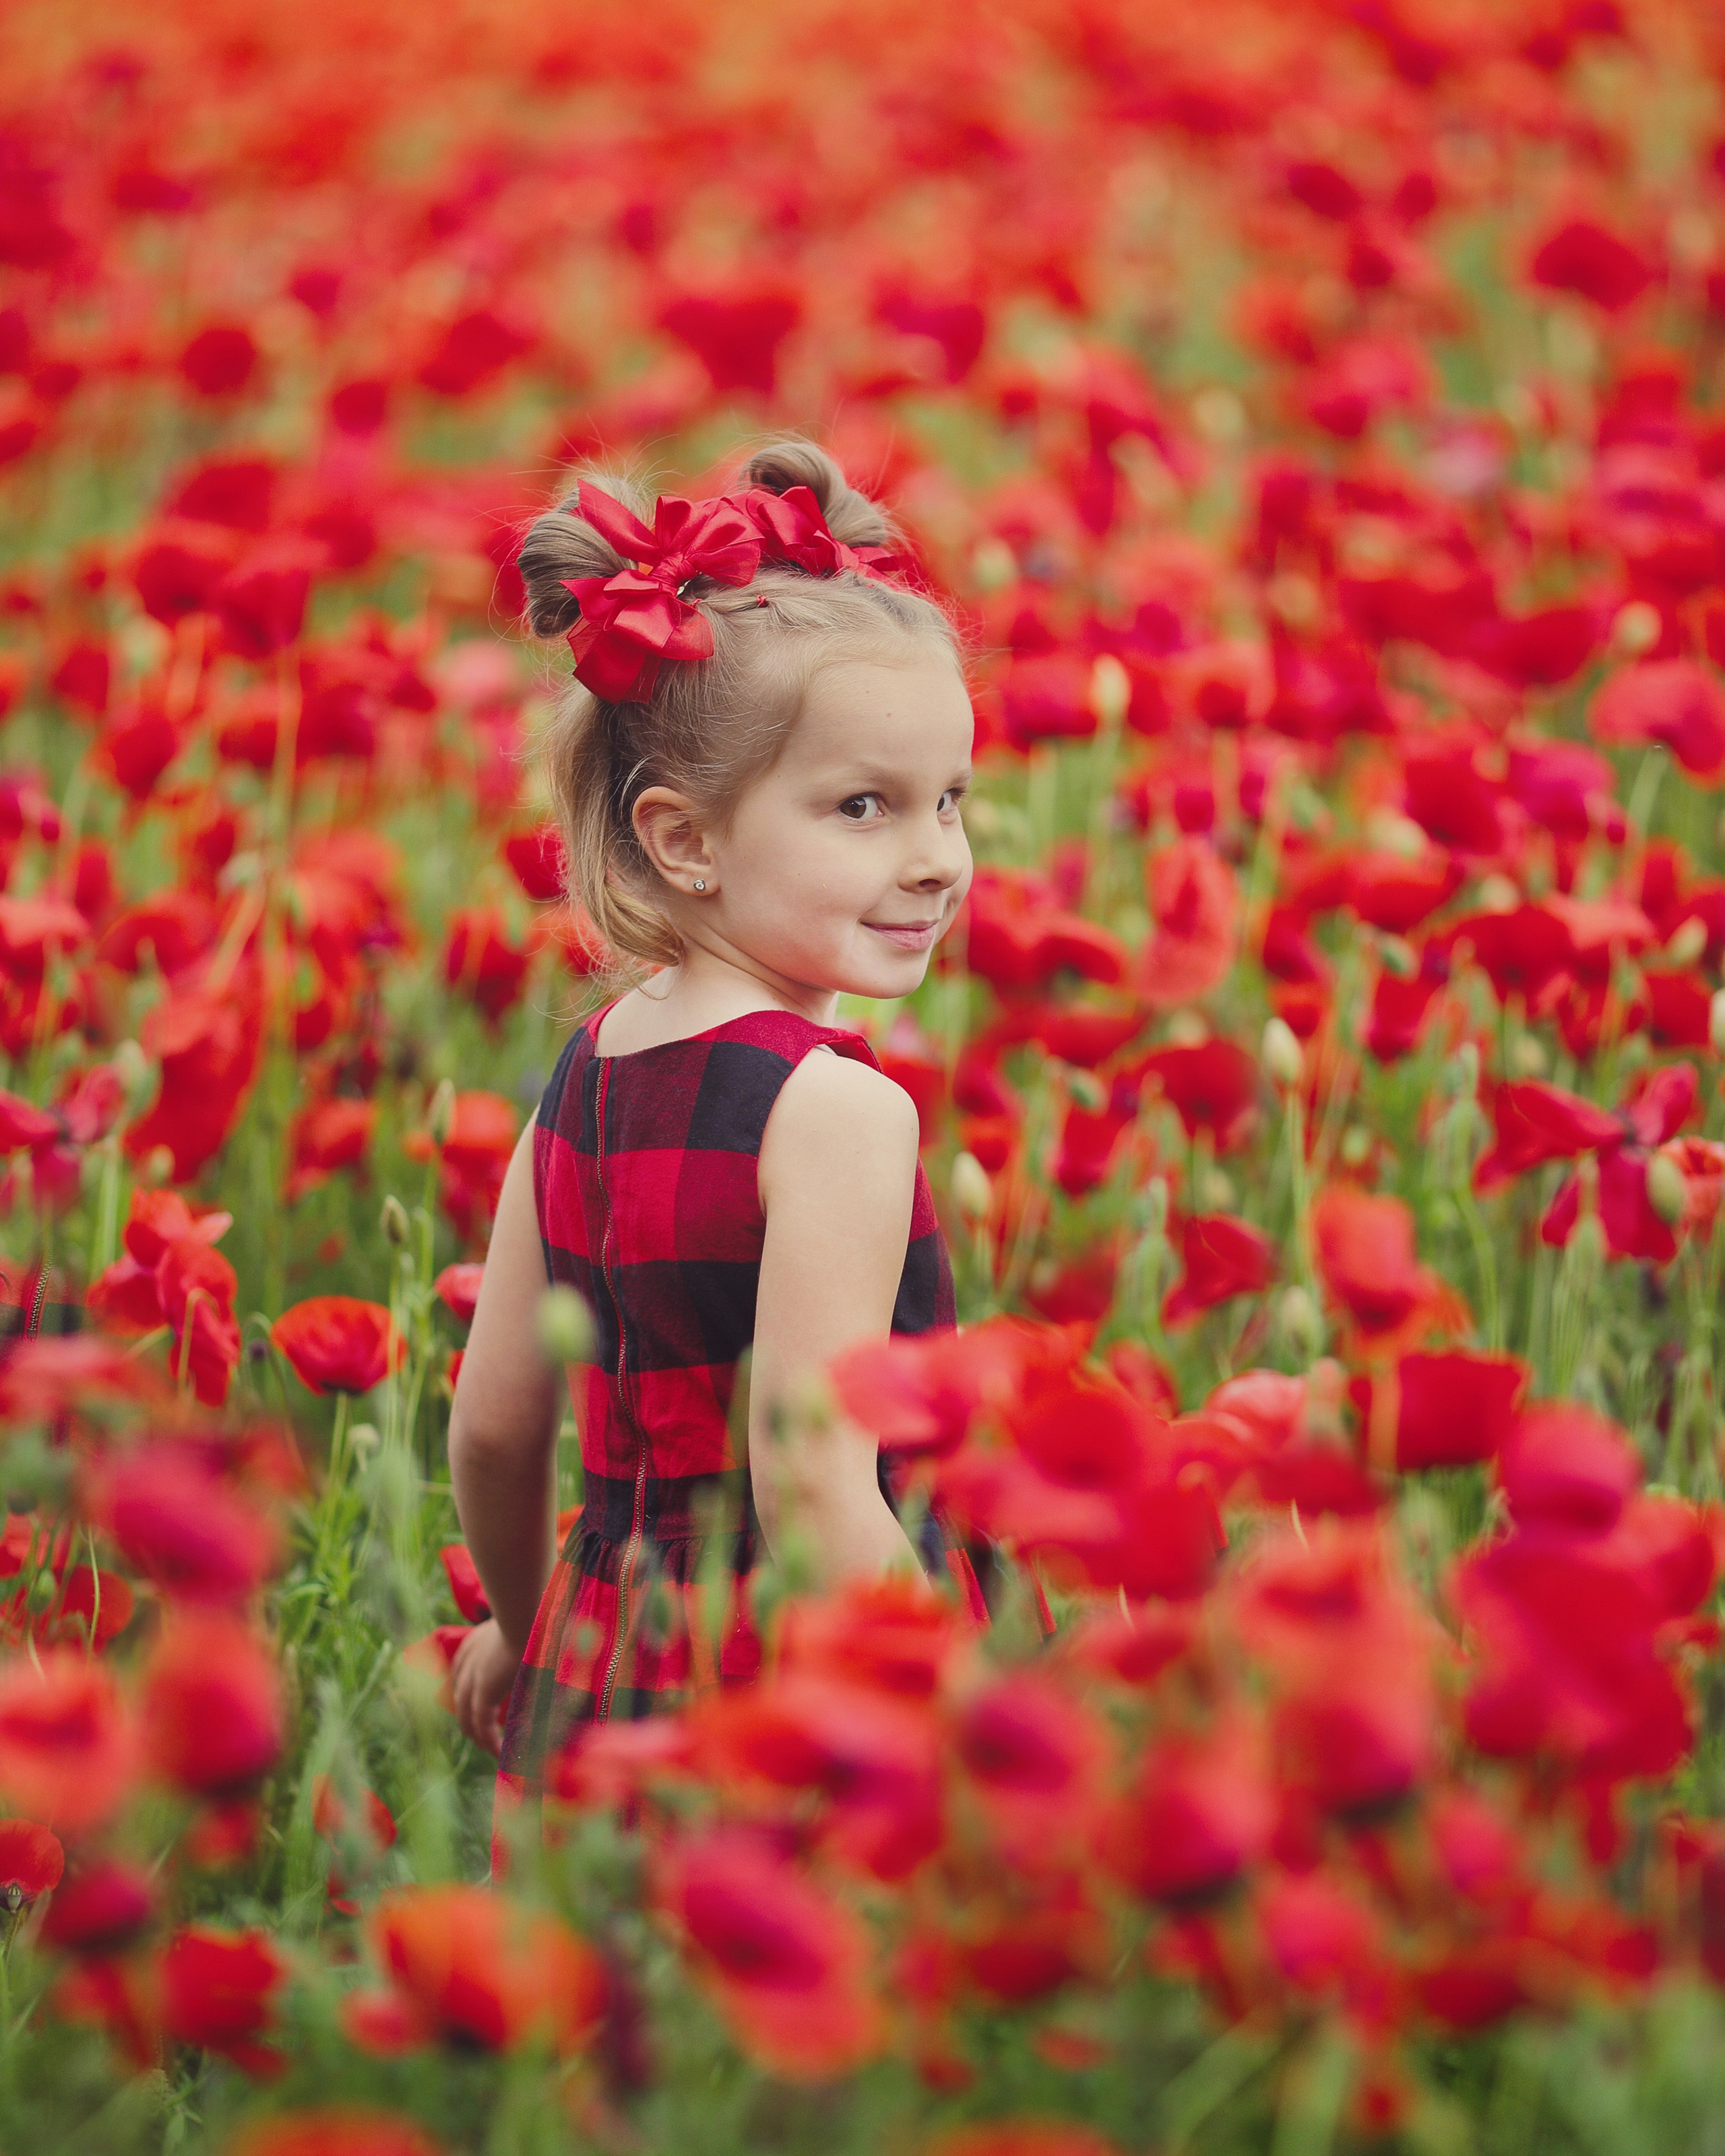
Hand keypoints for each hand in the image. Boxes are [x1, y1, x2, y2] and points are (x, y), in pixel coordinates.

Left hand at [450, 1618, 523, 1755]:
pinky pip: (482, 1725)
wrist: (528, 1615)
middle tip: (485, 1736)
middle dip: (471, 1720)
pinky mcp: (482, 1692)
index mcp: (475, 1642)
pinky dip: (489, 1741)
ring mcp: (472, 1677)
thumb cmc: (534, 1618)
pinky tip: (499, 1753)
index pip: (462, 1673)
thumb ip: (533, 1642)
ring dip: (479, 1737)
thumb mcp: (527, 1631)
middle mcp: (468, 1660)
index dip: (470, 1693)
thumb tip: (559, 1643)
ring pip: (467, 1716)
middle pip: (460, 1698)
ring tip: (492, 1750)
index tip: (480, 1707)